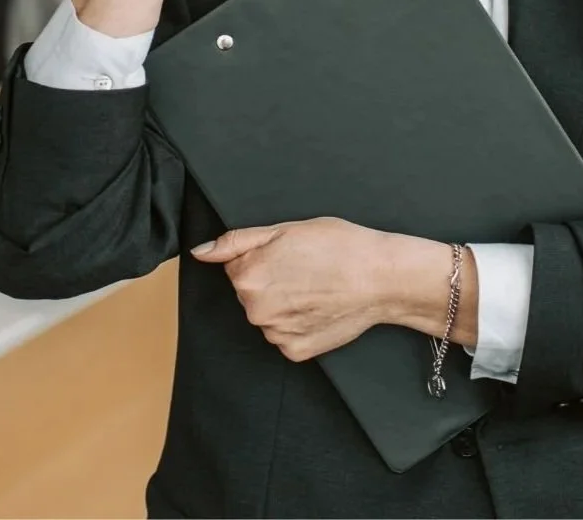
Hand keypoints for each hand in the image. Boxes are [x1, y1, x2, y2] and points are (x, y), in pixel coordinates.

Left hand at [192, 218, 388, 361]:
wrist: (380, 277)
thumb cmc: (339, 246)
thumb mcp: (285, 229)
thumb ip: (237, 241)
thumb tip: (202, 252)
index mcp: (248, 276)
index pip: (236, 265)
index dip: (263, 256)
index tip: (289, 254)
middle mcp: (255, 310)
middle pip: (249, 292)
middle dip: (270, 280)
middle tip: (305, 268)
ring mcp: (275, 334)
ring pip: (267, 314)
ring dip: (283, 302)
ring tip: (316, 287)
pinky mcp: (295, 351)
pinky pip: (284, 335)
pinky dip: (297, 323)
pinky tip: (318, 307)